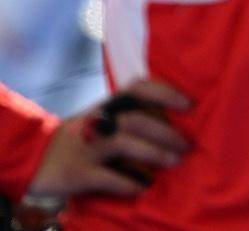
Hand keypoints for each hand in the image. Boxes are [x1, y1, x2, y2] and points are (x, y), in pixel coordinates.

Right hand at [22, 81, 191, 206]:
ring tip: (174, 162)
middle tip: (186, 145)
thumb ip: (129, 116)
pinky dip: (127, 183)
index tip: (188, 104)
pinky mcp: (76, 173)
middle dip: (165, 132)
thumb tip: (172, 120)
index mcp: (106, 107)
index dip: (164, 93)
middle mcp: (97, 123)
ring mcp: (86, 147)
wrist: (31, 158)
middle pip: (135, 120)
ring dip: (154, 152)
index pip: (137, 88)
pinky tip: (143, 188)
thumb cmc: (79, 138)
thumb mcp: (100, 119)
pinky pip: (106, 178)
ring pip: (123, 143)